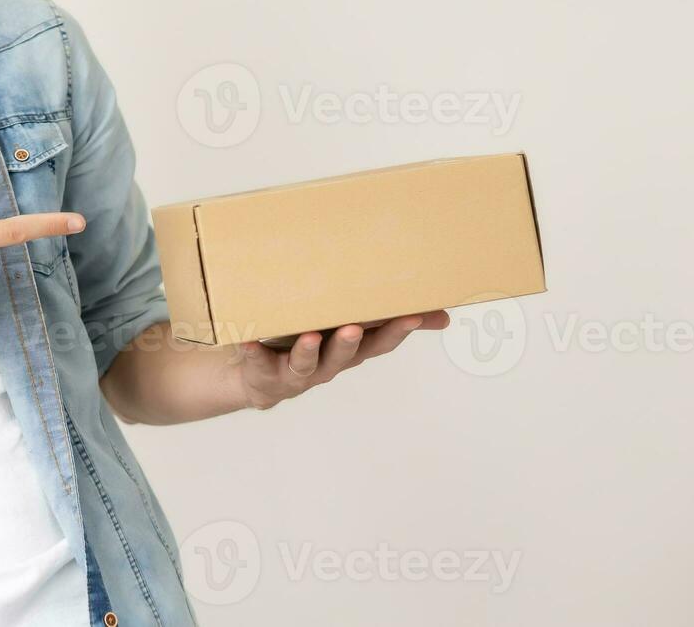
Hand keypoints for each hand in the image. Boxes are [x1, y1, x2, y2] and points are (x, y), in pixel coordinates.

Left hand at [232, 311, 451, 410]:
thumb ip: (387, 322)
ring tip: (309, 336)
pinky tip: (248, 341)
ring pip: (307, 364)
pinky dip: (253, 352)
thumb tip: (444, 315)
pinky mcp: (264, 372)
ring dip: (308, 351)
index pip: (379, 342)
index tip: (413, 314)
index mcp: (349, 350)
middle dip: (350, 343)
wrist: (256, 379)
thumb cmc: (308, 344)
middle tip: (354, 327)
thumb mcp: (347, 332)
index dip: (396, 331)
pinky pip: (258, 362)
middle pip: (344, 356)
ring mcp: (296, 372)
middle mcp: (327, 364)